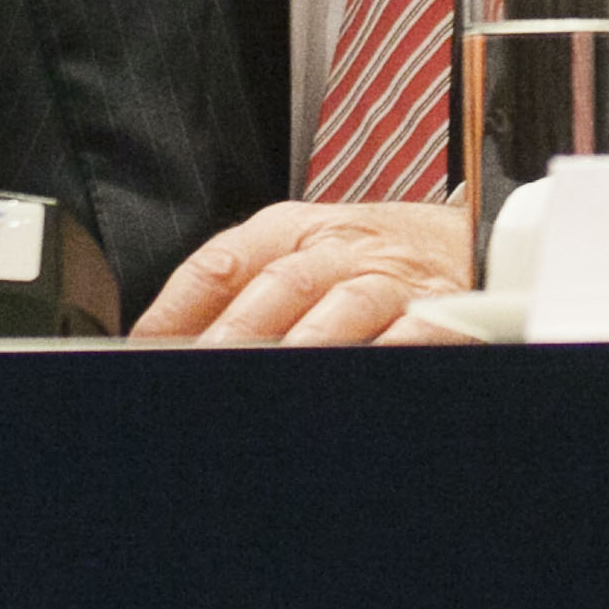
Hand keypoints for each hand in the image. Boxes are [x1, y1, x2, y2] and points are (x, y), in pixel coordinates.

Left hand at [130, 201, 476, 345]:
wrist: (464, 238)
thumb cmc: (365, 258)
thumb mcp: (296, 254)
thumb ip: (236, 293)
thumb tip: (163, 346)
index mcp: (289, 229)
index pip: (222, 261)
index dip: (179, 307)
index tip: (144, 350)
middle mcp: (337, 247)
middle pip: (281, 285)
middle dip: (238, 333)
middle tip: (199, 371)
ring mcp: (390, 277)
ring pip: (344, 306)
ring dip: (306, 344)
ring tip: (270, 379)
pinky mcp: (442, 308)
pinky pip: (417, 331)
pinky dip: (391, 351)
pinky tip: (364, 371)